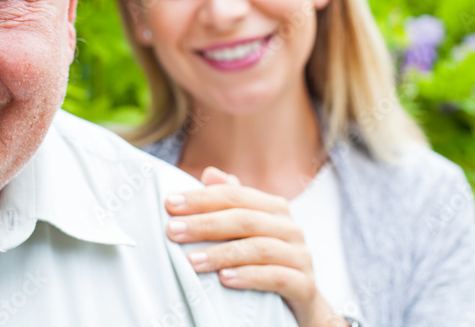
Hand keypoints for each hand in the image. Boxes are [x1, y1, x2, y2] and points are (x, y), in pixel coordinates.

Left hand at [165, 167, 345, 326]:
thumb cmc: (264, 260)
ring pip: (259, 248)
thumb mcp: (246, 231)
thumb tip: (210, 172)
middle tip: (173, 231)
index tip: (170, 204)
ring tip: (192, 261)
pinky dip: (249, 277)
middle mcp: (290, 227)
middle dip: (204, 224)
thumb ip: (230, 202)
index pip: (234, 195)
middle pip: (244, 219)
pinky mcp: (305, 285)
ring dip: (221, 254)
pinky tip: (225, 280)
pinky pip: (277, 277)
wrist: (299, 301)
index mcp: (273, 208)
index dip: (201, 198)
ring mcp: (300, 256)